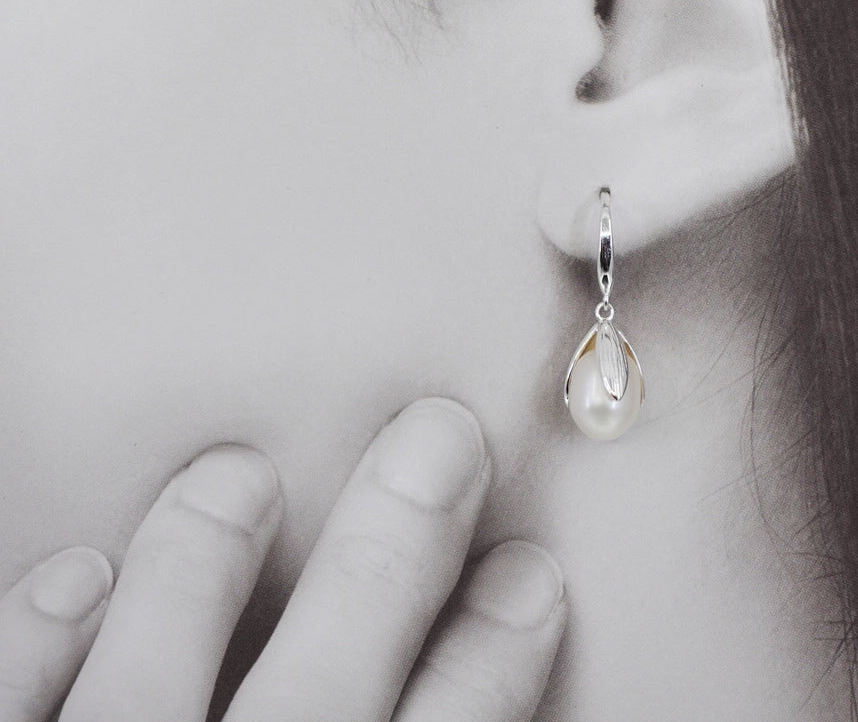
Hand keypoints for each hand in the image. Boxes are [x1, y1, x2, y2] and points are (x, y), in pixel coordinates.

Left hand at [0, 398, 565, 720]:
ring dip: (201, 557)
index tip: (532, 571)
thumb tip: (463, 681)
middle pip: (333, 674)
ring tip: (238, 475)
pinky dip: (36, 636)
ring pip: (151, 669)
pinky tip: (76, 573)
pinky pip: (3, 706)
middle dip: (398, 545)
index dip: (499, 652)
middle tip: (440, 435)